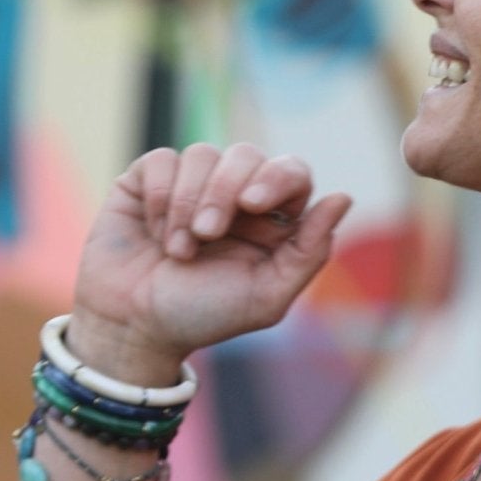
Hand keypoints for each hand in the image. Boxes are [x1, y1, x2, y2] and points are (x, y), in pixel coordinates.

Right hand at [69, 143, 352, 375]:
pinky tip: (157, 234)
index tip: (254, 203)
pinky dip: (160, 198)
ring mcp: (193, 184)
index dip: (277, 177)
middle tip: (210, 232)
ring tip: (180, 250)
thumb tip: (344, 198)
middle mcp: (236, 196)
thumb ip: (309, 251)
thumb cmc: (205, 315)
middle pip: (247, 155)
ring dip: (189, 203)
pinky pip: (163, 160)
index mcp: (272, 222)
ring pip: (203, 154)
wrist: (136, 325)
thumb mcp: (267, 295)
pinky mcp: (150, 179)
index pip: (293, 173)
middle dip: (226, 191)